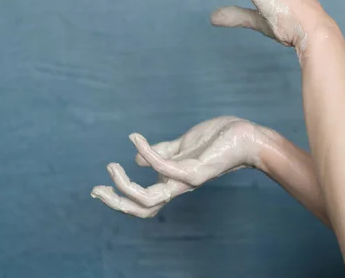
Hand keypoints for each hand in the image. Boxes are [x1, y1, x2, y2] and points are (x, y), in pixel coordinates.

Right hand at [91, 117, 272, 217]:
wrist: (248, 137)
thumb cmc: (219, 140)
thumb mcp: (183, 145)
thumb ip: (162, 152)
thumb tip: (136, 160)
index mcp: (174, 181)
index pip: (144, 201)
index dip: (120, 199)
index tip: (99, 189)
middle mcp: (178, 186)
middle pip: (143, 208)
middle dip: (116, 202)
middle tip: (96, 190)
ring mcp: (187, 181)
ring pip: (149, 197)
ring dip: (125, 185)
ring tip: (111, 166)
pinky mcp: (195, 171)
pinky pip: (164, 166)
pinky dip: (146, 153)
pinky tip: (135, 139)